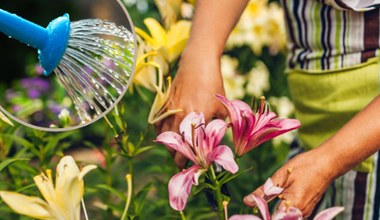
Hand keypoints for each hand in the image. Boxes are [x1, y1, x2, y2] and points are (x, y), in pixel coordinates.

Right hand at [155, 49, 227, 168]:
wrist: (197, 64)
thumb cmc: (214, 85)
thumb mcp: (221, 108)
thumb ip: (217, 128)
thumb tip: (214, 145)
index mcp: (198, 120)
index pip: (190, 150)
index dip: (189, 162)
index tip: (192, 166)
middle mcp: (181, 118)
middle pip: (174, 147)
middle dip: (178, 158)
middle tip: (183, 162)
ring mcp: (170, 111)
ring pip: (165, 137)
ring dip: (170, 147)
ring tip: (176, 151)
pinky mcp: (164, 105)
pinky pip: (158, 125)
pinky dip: (161, 134)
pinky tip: (167, 136)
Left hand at [243, 148, 336, 216]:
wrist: (327, 163)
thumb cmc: (304, 167)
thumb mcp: (280, 176)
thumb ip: (263, 192)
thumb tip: (247, 201)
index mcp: (293, 206)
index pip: (272, 219)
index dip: (261, 213)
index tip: (252, 208)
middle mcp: (301, 214)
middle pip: (278, 219)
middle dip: (267, 213)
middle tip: (257, 202)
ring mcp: (305, 213)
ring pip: (284, 217)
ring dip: (274, 211)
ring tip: (270, 198)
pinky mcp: (306, 210)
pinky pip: (291, 214)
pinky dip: (282, 209)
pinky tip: (280, 197)